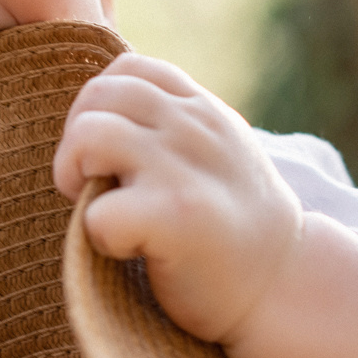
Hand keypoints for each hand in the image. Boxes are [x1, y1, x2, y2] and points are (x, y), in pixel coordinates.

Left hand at [52, 53, 301, 346]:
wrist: (283, 288)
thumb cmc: (229, 229)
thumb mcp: (212, 154)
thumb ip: (170, 125)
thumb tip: (93, 111)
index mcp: (202, 108)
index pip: (128, 69)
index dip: (99, 107)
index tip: (107, 154)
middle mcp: (195, 127)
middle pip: (98, 94)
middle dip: (74, 140)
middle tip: (89, 187)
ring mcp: (185, 168)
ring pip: (89, 135)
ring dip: (73, 175)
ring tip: (103, 210)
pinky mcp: (176, 216)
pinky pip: (99, 211)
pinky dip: (98, 235)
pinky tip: (127, 250)